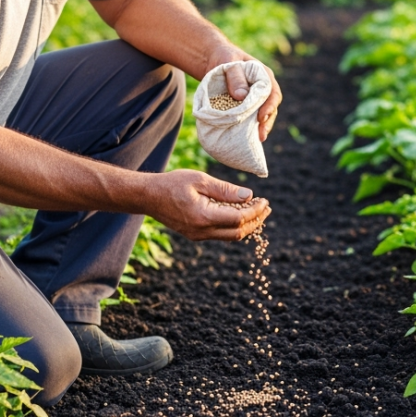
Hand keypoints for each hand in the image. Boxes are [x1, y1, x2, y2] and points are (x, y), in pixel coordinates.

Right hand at [147, 169, 270, 240]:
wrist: (148, 196)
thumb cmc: (172, 183)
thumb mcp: (200, 180)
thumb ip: (225, 190)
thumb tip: (249, 196)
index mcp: (204, 216)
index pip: (239, 218)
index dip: (256, 211)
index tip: (265, 201)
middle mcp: (202, 231)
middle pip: (238, 232)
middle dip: (256, 221)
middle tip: (267, 208)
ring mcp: (198, 236)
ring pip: (230, 236)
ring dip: (246, 225)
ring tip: (258, 212)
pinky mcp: (195, 235)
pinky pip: (221, 234)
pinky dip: (234, 226)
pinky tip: (240, 214)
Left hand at [206, 45, 282, 142]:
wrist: (214, 61)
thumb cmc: (224, 59)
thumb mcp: (229, 64)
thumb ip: (235, 77)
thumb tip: (241, 96)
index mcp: (264, 76)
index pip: (272, 93)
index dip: (269, 106)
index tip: (261, 118)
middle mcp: (263, 89)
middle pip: (271, 107)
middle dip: (267, 122)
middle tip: (261, 135)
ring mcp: (256, 98)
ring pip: (263, 114)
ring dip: (261, 127)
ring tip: (258, 139)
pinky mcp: (247, 106)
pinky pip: (251, 117)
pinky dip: (251, 127)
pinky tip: (248, 138)